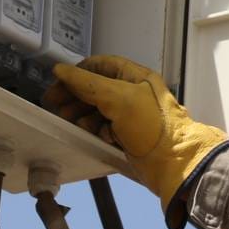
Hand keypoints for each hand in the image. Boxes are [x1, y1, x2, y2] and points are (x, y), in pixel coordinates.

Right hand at [45, 55, 226, 205]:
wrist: (174, 163)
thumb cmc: (149, 125)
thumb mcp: (118, 98)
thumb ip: (87, 83)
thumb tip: (59, 70)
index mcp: (135, 76)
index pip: (101, 65)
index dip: (78, 71)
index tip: (58, 82)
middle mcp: (133, 92)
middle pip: (96, 87)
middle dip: (75, 96)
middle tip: (55, 106)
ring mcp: (131, 115)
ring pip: (98, 109)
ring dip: (82, 114)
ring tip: (71, 123)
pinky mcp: (128, 135)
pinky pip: (105, 127)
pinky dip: (96, 130)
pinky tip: (94, 135)